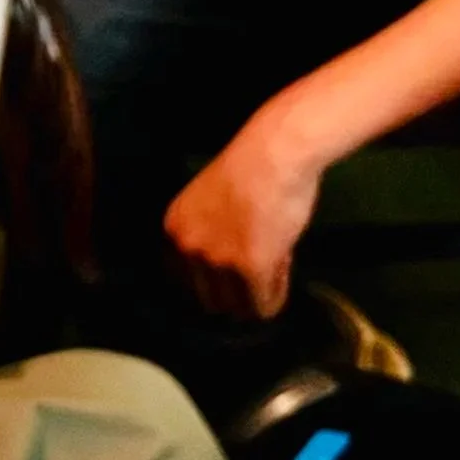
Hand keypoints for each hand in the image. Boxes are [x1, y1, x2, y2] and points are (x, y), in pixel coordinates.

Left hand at [162, 108, 324, 319]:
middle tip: (260, 271)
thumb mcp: (210, 202)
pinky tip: (284, 267)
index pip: (186, 280)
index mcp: (175, 229)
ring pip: (237, 308)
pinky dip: (277, 295)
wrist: (276, 151)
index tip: (235, 271)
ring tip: (274, 265)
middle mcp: (188, 248)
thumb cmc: (253, 167)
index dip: (216, 278)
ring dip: (257, 295)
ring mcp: (217, 260)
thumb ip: (208, 235)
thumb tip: (224, 275)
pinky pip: (263, 306)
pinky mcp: (250, 268)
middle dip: (237, 292)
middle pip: (210, 300)